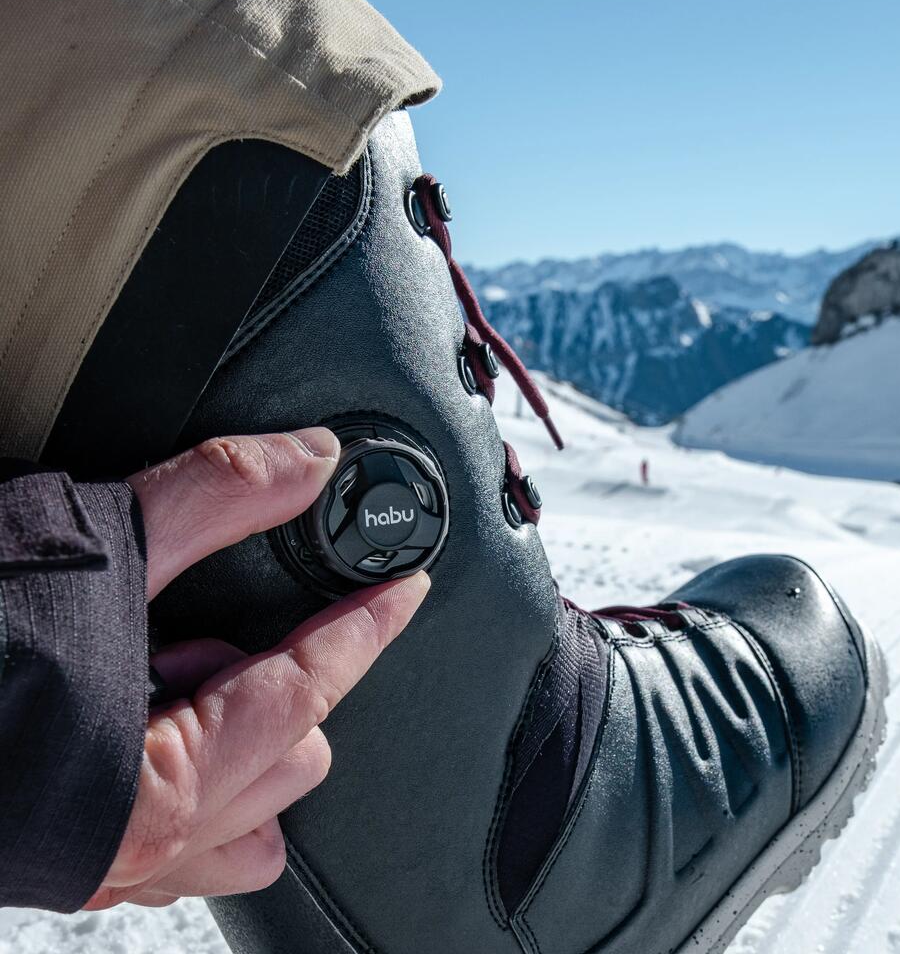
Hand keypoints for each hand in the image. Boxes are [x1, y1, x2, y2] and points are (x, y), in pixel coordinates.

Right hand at [86, 429, 429, 908]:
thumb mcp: (87, 548)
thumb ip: (215, 499)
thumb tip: (308, 461)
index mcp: (157, 782)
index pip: (310, 686)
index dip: (366, 627)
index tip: (404, 590)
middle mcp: (139, 846)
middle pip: (287, 760)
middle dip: (288, 681)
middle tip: (230, 618)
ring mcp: (106, 863)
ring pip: (243, 815)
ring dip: (246, 736)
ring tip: (182, 668)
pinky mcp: (70, 855)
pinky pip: (179, 839)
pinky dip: (199, 775)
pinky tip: (153, 715)